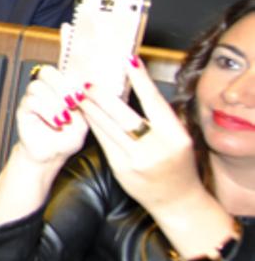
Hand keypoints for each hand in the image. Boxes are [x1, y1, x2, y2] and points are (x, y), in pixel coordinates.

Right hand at [12, 62, 88, 165]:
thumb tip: (88, 88)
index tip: (83, 96)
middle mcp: (45, 90)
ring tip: (65, 118)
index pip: (63, 71)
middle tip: (73, 102)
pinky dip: (46, 111)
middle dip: (62, 85)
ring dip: (54, 101)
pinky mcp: (23, 110)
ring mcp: (32, 98)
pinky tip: (57, 123)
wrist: (52, 155)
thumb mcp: (85, 121)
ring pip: (37, 86)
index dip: (73, 81)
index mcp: (60, 88)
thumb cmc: (67, 138)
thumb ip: (86, 104)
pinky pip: (30, 101)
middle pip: (46, 71)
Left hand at [76, 58, 204, 217]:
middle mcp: (156, 148)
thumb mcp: (179, 138)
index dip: (140, 80)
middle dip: (103, 97)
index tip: (128, 60)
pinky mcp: (121, 169)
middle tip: (87, 82)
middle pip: (124, 115)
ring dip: (91, 109)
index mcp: (176, 137)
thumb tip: (139, 84)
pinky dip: (93, 126)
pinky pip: (103, 142)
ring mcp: (137, 160)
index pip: (154, 102)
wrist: (177, 200)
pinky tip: (85, 115)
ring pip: (109, 128)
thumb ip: (163, 116)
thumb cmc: (178, 163)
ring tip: (79, 95)